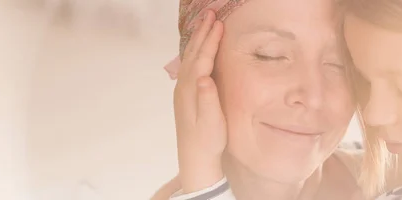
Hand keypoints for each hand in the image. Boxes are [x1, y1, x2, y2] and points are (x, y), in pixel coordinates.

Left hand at [173, 9, 225, 192]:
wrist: (195, 157)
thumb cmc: (208, 140)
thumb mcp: (212, 122)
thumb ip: (208, 99)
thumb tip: (205, 78)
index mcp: (192, 89)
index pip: (202, 58)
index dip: (211, 40)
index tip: (219, 23)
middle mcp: (184, 86)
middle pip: (193, 53)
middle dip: (202, 32)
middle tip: (209, 12)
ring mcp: (183, 90)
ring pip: (190, 57)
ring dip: (198, 39)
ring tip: (204, 23)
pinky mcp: (186, 94)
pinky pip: (190, 65)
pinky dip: (195, 52)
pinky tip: (198, 49)